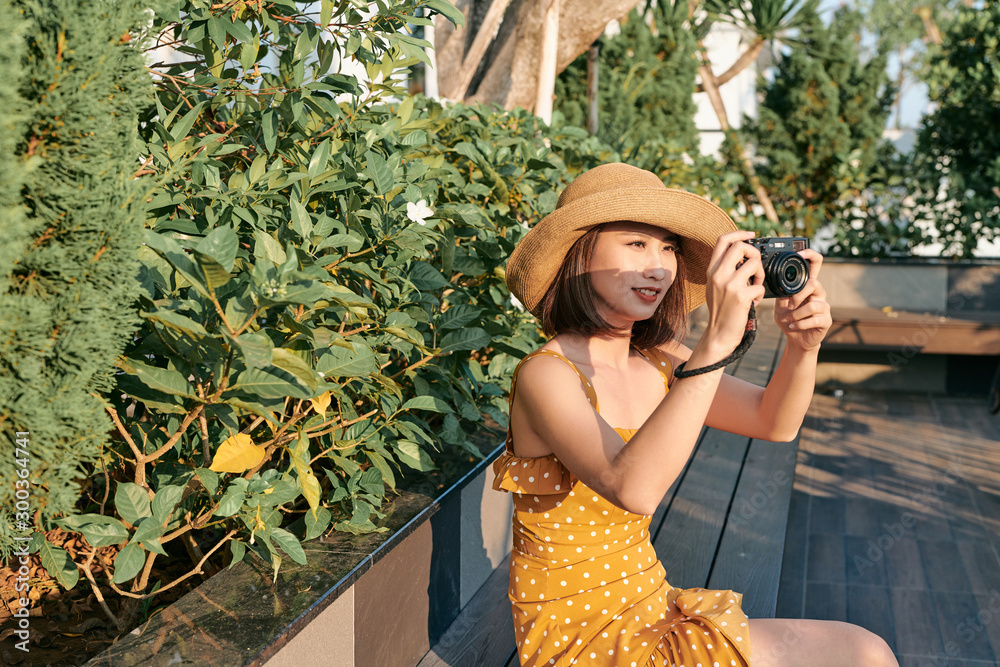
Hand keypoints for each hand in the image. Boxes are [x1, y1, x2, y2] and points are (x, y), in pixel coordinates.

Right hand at [703, 230, 765, 354]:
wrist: (719, 334)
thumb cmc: (720, 310)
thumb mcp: (714, 286)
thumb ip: (724, 270)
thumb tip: (742, 254)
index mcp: (712, 270)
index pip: (723, 240)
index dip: (739, 233)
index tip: (751, 235)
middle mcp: (718, 275)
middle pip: (741, 246)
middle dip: (755, 253)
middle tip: (756, 266)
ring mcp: (729, 285)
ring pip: (755, 264)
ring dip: (761, 275)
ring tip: (756, 286)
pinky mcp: (741, 297)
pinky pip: (760, 286)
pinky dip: (761, 294)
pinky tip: (754, 301)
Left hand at [773, 248, 830, 351]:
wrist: (795, 338)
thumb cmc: (789, 318)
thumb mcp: (780, 304)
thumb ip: (781, 292)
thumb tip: (775, 281)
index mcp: (808, 285)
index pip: (815, 263)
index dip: (810, 255)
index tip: (800, 254)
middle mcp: (819, 293)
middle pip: (815, 283)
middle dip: (798, 295)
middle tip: (788, 305)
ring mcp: (824, 307)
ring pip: (812, 305)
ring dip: (796, 314)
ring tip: (789, 319)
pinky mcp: (826, 320)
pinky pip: (814, 319)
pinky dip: (800, 324)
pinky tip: (793, 326)